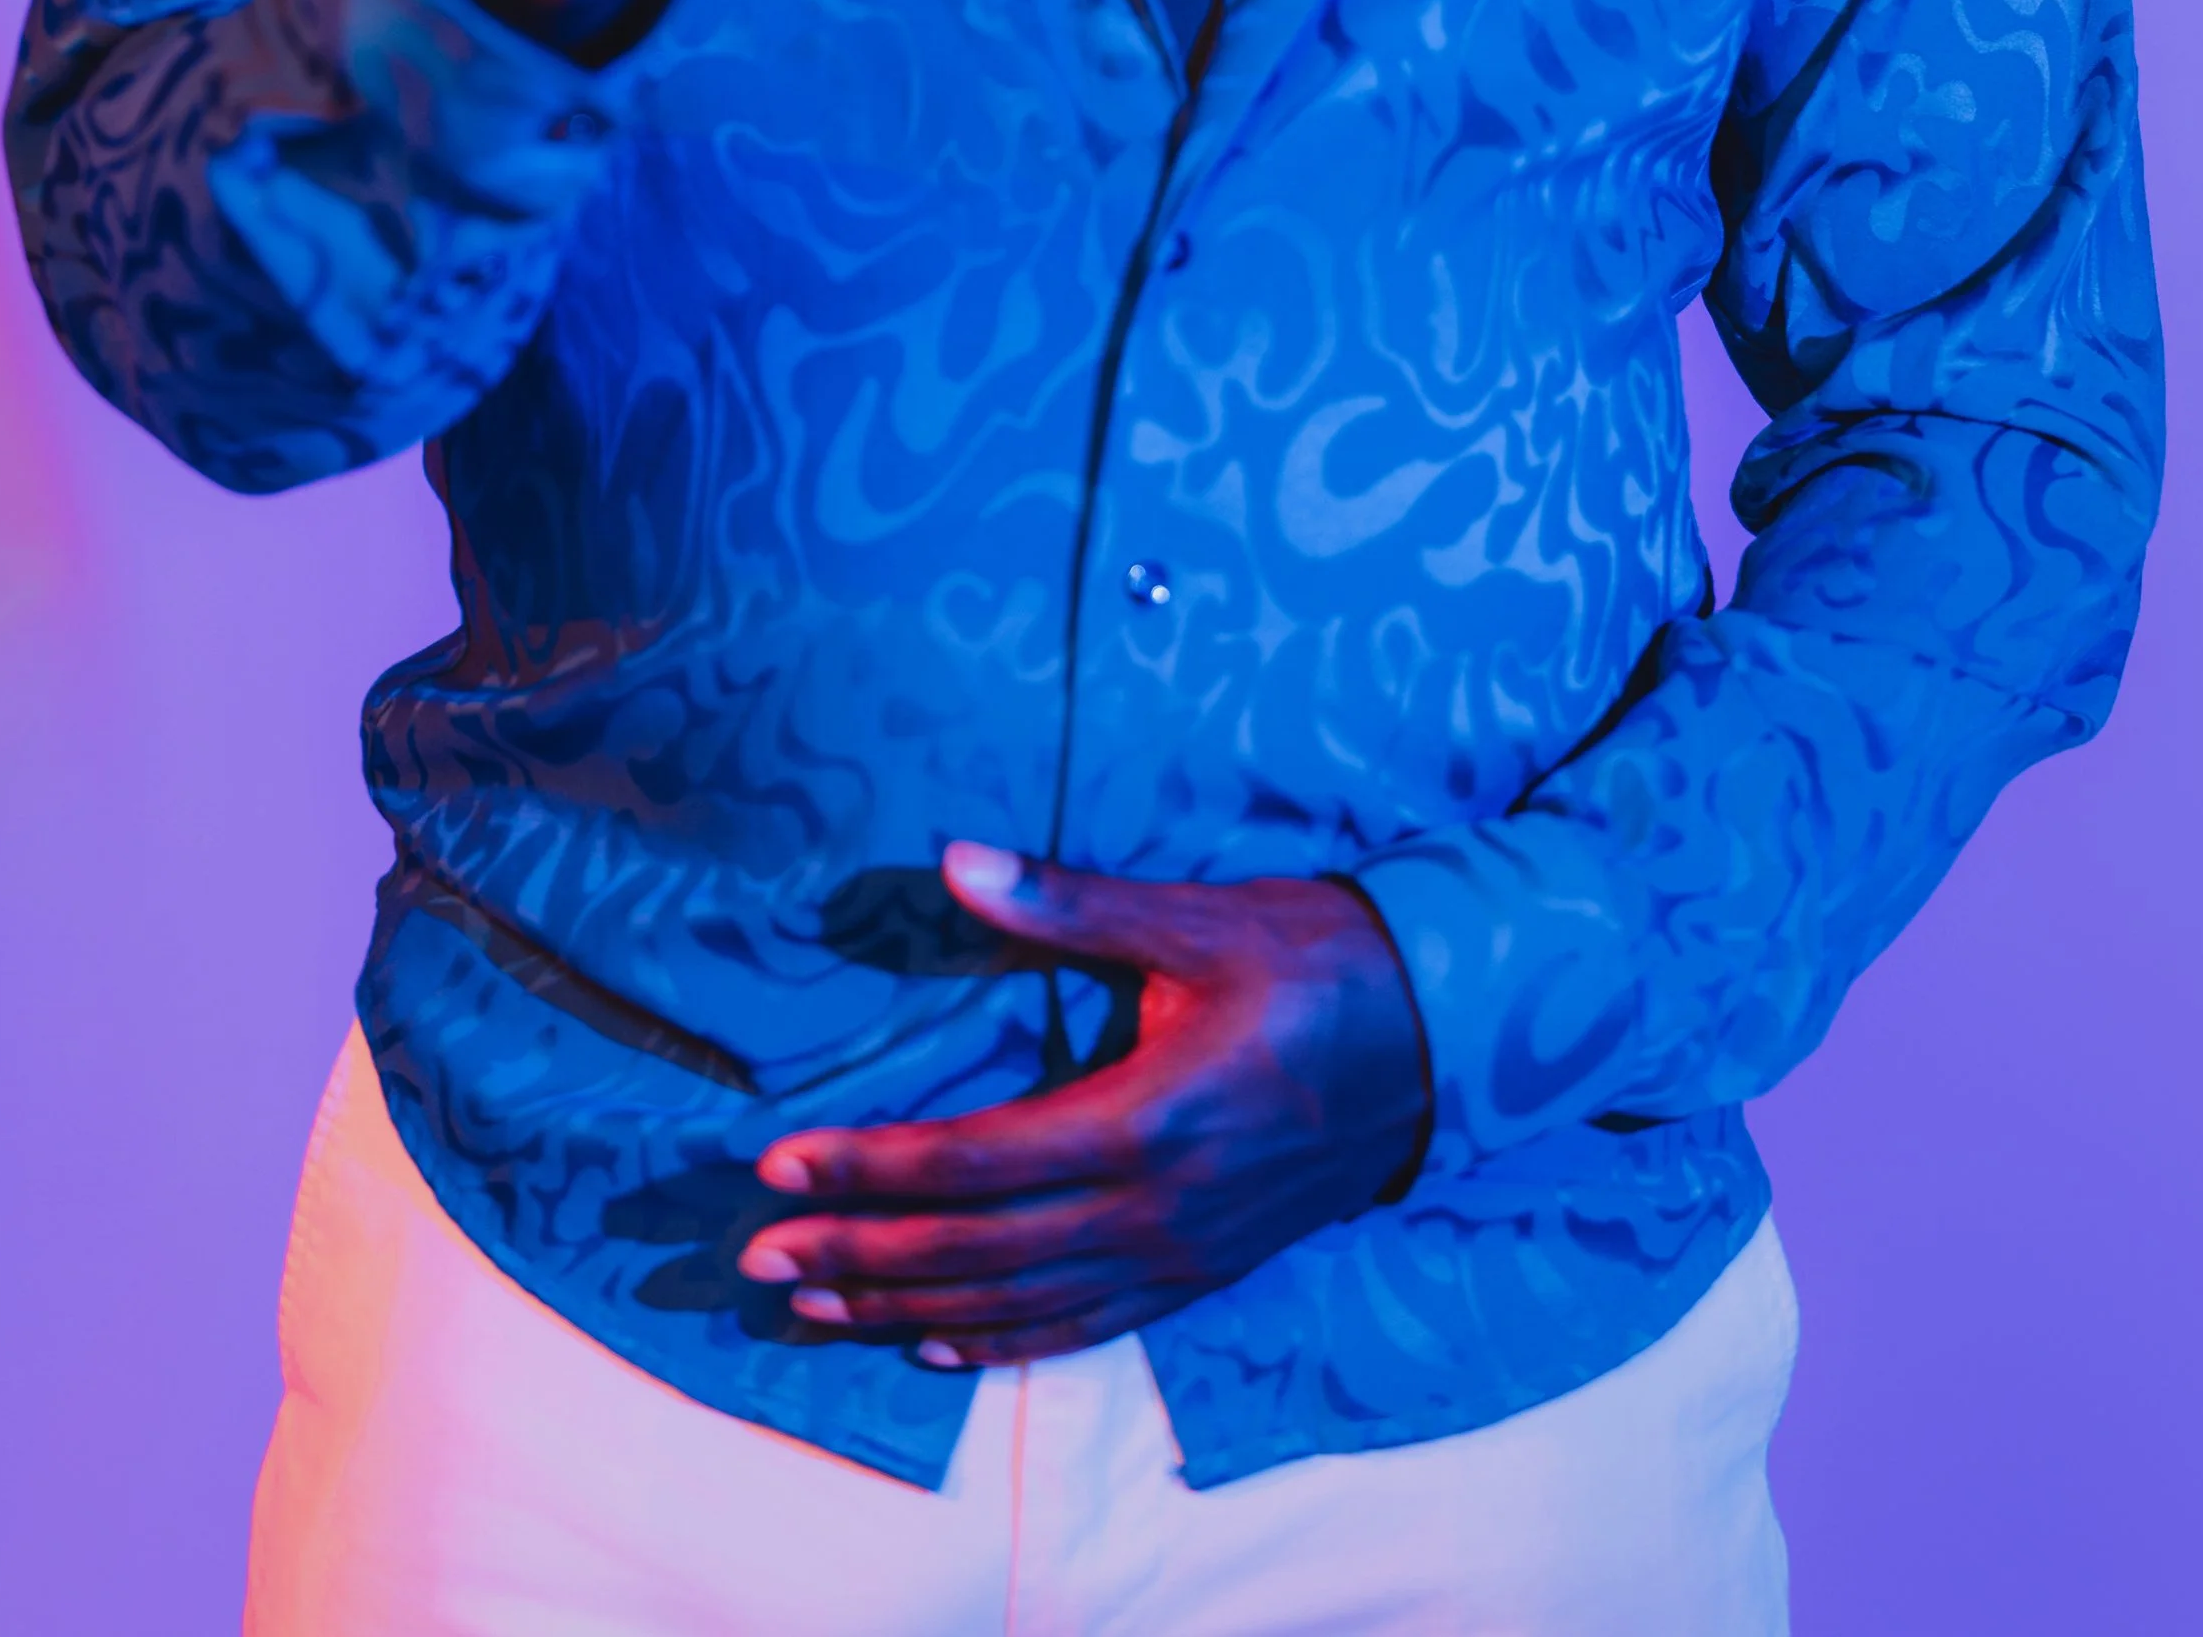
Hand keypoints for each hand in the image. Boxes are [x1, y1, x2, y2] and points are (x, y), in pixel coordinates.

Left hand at [736, 844, 1431, 1365]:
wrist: (1445, 1041)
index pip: (974, 1161)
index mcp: (1146, 1121)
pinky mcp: (1203, 1271)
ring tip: (812, 1310)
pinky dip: (1002, 1343)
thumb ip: (1070, 903)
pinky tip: (936, 1345)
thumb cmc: (1318, 961)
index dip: (870, 1168)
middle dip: (859, 1256)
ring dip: (906, 1309)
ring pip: (1018, 1304)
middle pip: (976, 1251)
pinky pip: (1084, 1325)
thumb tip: (956, 857)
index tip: (781, 1166)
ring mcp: (1181, 1255)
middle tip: (757, 1263)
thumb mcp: (1197, 917)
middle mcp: (1155, 1210)